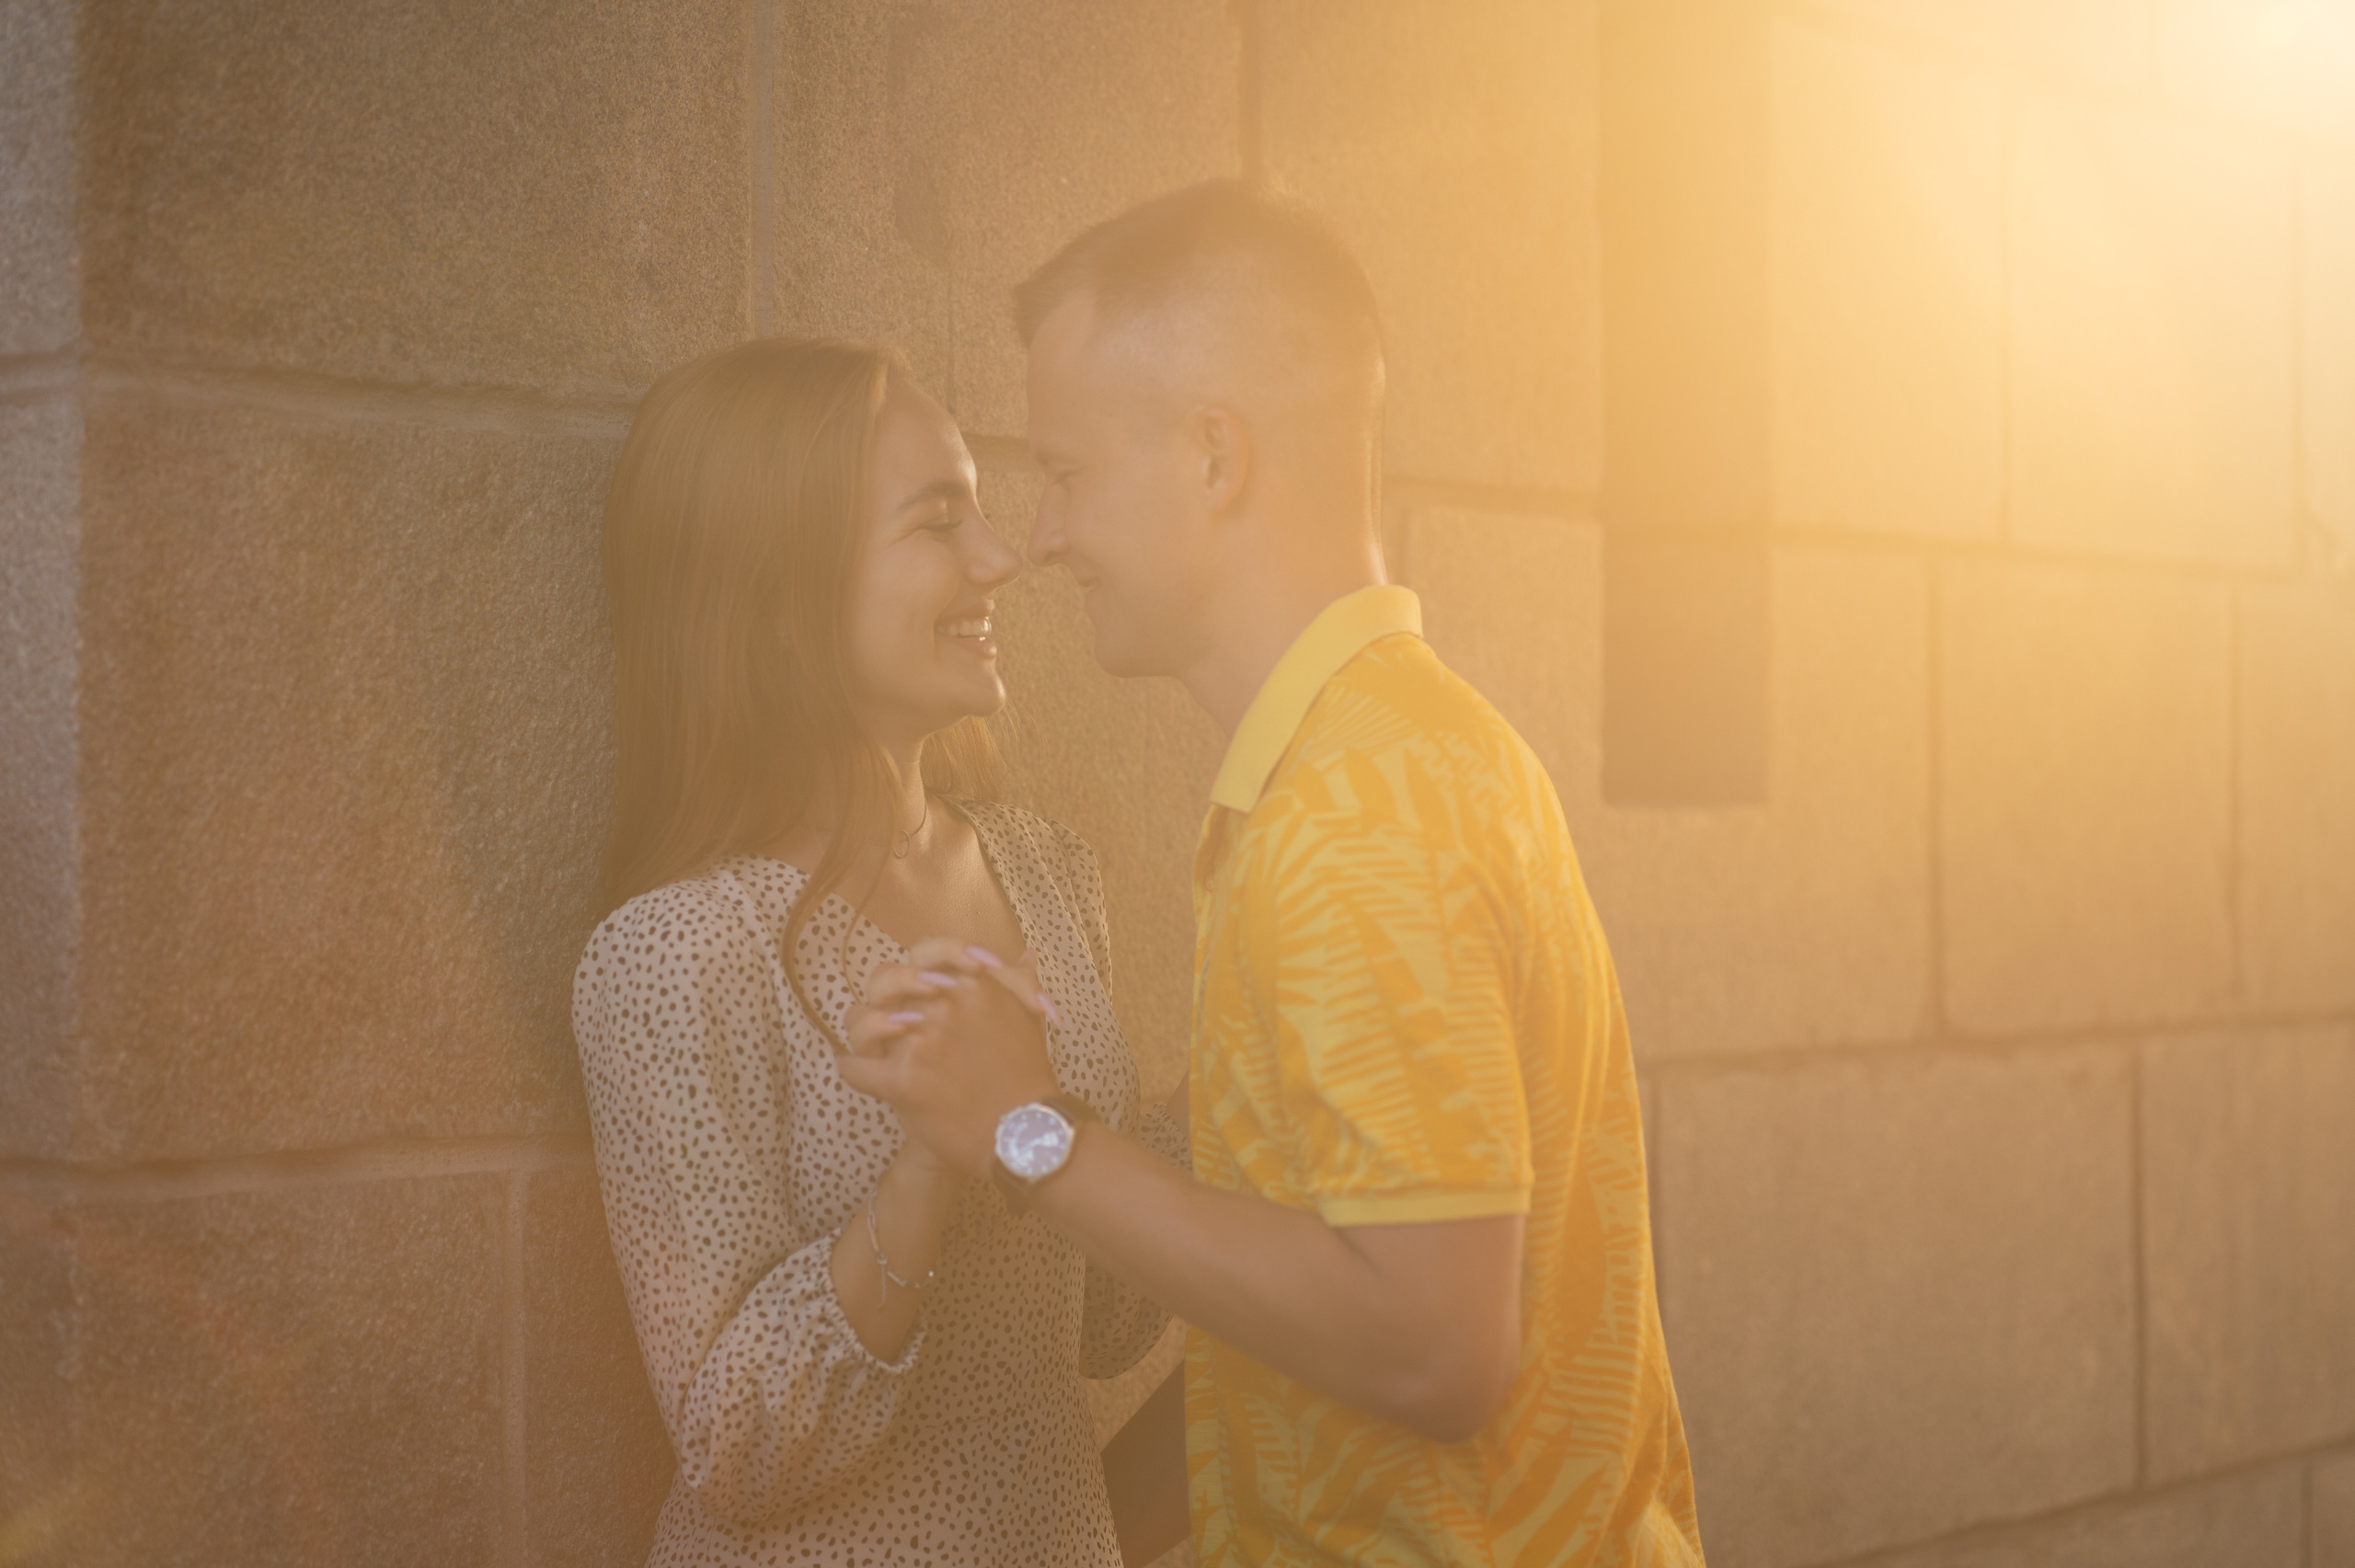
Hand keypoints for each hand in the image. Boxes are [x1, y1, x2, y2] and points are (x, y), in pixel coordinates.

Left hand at [838, 938, 1063, 1178]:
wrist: (1022, 1132)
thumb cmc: (1026, 1075)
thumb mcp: (1026, 1018)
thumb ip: (1018, 982)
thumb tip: (1025, 955)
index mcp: (971, 984)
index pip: (922, 953)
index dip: (915, 968)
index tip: (920, 989)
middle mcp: (941, 1005)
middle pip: (883, 983)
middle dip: (882, 999)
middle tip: (892, 1019)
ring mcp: (918, 1042)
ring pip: (859, 1020)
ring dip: (862, 1033)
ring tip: (868, 1046)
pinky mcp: (901, 1080)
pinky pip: (852, 1067)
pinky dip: (852, 1070)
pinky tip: (861, 1073)